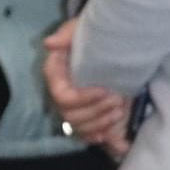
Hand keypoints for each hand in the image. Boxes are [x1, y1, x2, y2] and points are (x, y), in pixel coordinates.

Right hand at [43, 21, 131, 158]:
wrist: (110, 44)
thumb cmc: (93, 35)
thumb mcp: (80, 29)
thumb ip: (65, 34)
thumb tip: (49, 43)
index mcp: (57, 76)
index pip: (62, 96)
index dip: (82, 98)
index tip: (104, 89)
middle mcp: (62, 95)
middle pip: (70, 116)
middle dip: (96, 112)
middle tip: (118, 100)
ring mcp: (75, 108)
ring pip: (80, 128)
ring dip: (101, 124)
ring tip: (120, 110)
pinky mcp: (90, 116)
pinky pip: (89, 135)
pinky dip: (101, 139)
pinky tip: (116, 140)